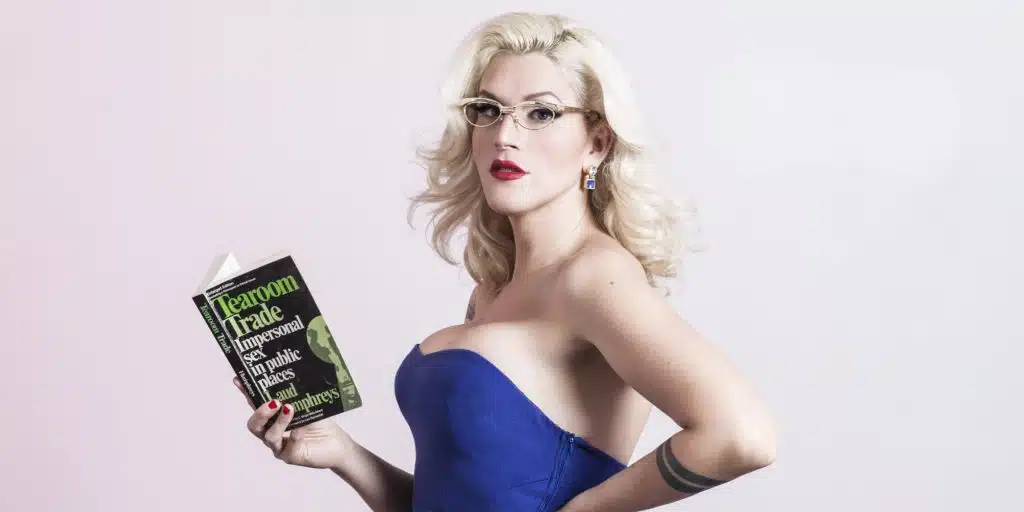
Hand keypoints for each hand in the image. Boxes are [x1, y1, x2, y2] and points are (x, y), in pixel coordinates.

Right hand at [234, 377, 352, 468]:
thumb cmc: (321, 423)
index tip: (238, 379)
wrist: (337, 442)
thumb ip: (296, 395)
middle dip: (259, 411)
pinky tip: (298, 421)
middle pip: (254, 424)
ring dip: (276, 420)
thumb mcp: (307, 405)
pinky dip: (291, 430)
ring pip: (266, 434)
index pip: (256, 404)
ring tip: (288, 408)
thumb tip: (291, 376)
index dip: (246, 392)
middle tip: (272, 401)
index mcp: (273, 417)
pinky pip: (285, 443)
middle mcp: (271, 431)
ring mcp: (278, 445)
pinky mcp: (288, 455)